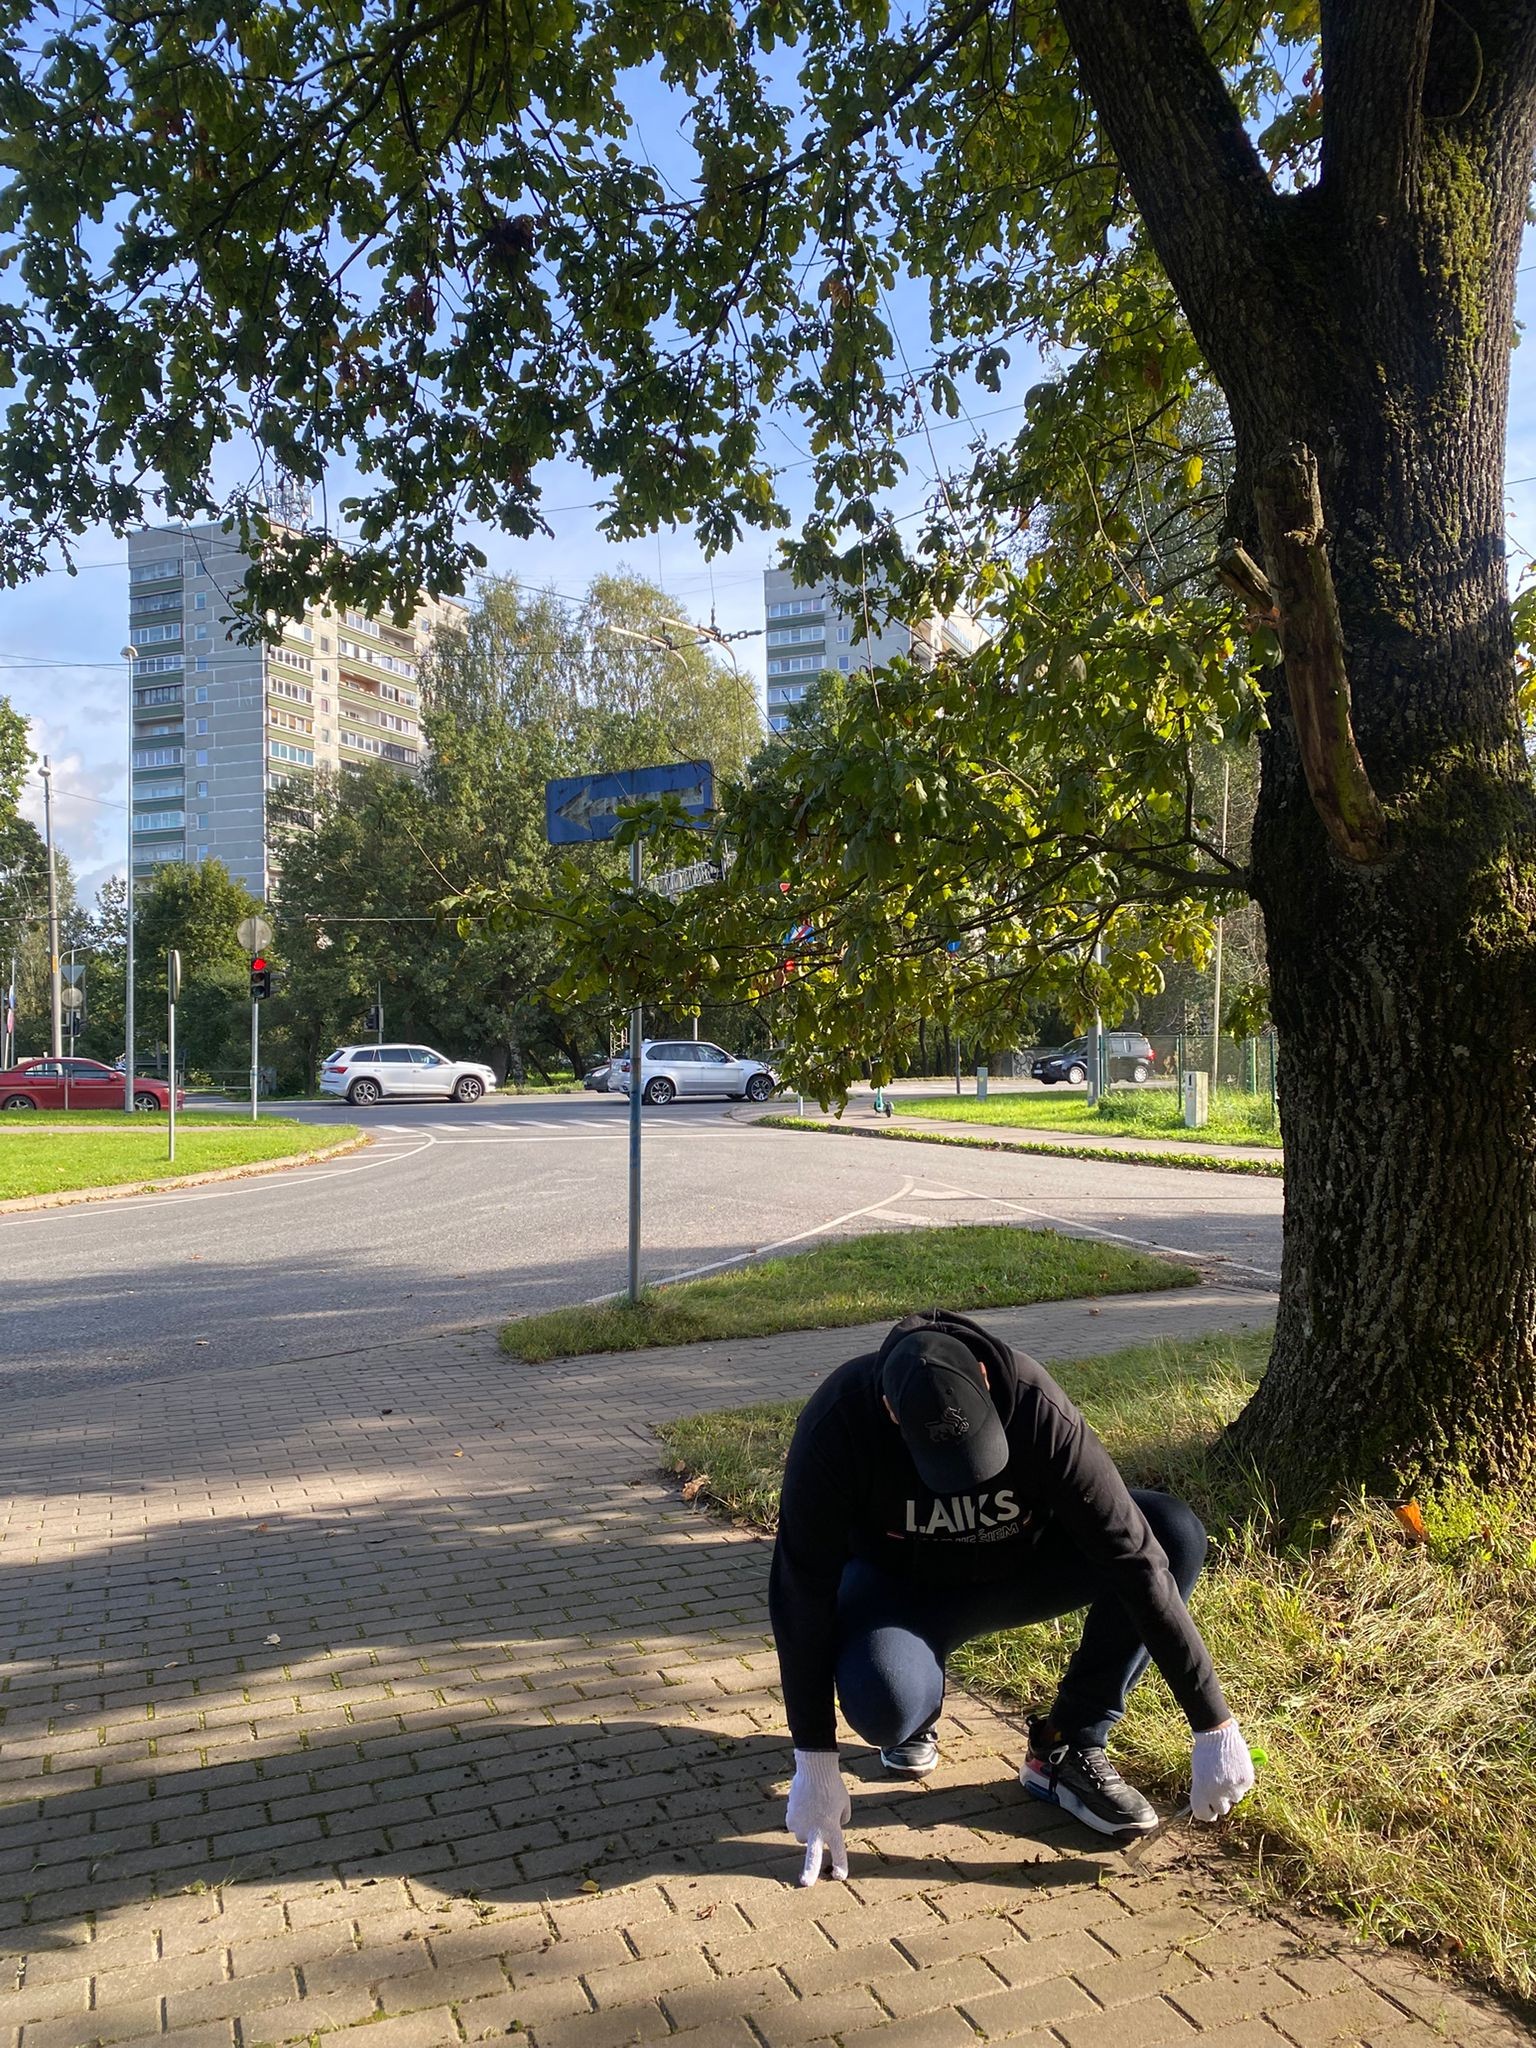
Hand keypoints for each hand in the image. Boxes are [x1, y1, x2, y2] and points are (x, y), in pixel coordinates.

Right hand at [785, 1749, 849, 1884]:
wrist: (814, 1769)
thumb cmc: (832, 1786)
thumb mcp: (844, 1805)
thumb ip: (840, 1821)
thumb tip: (830, 1829)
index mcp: (832, 1828)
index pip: (838, 1852)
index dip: (840, 1865)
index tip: (839, 1876)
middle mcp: (816, 1829)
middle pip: (812, 1856)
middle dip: (810, 1871)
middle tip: (806, 1883)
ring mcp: (801, 1824)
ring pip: (803, 1836)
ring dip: (807, 1829)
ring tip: (813, 1809)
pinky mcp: (790, 1817)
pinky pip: (794, 1825)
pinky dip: (799, 1819)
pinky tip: (804, 1805)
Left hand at [1190, 1720, 1255, 1821]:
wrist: (1217, 1733)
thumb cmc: (1204, 1752)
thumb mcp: (1198, 1773)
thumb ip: (1204, 1792)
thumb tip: (1210, 1806)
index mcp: (1201, 1791)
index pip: (1203, 1815)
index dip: (1206, 1812)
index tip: (1209, 1809)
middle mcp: (1216, 1793)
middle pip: (1221, 1810)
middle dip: (1220, 1801)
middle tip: (1219, 1788)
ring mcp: (1232, 1787)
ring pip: (1235, 1799)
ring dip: (1232, 1790)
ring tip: (1227, 1771)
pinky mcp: (1245, 1781)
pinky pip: (1244, 1788)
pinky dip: (1241, 1780)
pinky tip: (1235, 1766)